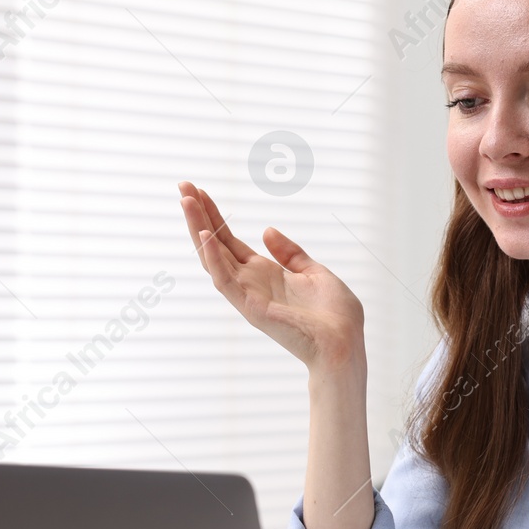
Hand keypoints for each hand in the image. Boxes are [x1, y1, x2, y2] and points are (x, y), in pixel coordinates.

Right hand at [177, 182, 365, 372]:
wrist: (345, 344)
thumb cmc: (335, 316)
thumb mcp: (315, 273)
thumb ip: (291, 254)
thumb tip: (268, 230)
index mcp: (265, 274)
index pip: (231, 241)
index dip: (215, 216)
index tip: (199, 191)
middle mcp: (251, 283)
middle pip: (216, 244)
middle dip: (199, 215)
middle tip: (183, 184)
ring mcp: (248, 296)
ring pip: (213, 258)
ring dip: (199, 228)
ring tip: (186, 200)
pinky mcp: (251, 308)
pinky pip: (225, 281)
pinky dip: (213, 258)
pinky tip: (205, 234)